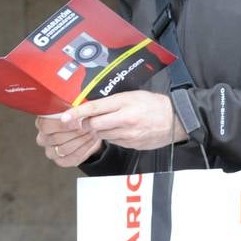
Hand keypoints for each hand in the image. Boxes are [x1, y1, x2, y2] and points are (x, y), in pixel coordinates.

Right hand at [35, 113, 103, 167]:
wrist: (85, 129)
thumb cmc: (76, 116)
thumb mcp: (73, 107)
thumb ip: (70, 108)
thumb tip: (74, 108)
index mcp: (42, 123)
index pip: (45, 126)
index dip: (62, 124)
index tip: (77, 120)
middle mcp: (43, 139)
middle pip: (56, 138)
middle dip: (75, 132)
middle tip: (88, 126)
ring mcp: (50, 151)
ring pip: (64, 149)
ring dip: (81, 140)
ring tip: (91, 132)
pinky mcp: (60, 161)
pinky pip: (71, 158)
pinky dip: (83, 149)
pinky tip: (91, 141)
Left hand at [57, 91, 184, 151]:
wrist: (176, 120)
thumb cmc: (153, 104)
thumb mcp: (132, 95)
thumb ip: (112, 102)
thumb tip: (92, 108)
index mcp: (124, 103)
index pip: (94, 108)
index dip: (77, 113)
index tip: (64, 117)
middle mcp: (125, 119)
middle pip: (94, 125)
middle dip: (89, 124)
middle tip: (89, 120)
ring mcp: (128, 135)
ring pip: (102, 135)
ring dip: (101, 130)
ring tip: (112, 122)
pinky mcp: (132, 145)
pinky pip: (114, 141)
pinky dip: (112, 136)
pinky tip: (122, 130)